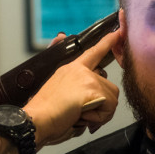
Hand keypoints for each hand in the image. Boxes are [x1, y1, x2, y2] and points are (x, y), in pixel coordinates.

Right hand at [22, 31, 119, 147]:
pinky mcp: (91, 88)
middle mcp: (79, 70)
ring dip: (101, 112)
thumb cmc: (43, 111)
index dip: (107, 42)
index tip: (118, 33)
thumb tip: (65, 59)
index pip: (92, 52)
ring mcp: (87, 78)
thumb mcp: (56, 91)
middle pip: (108, 85)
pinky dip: (100, 118)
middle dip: (102, 103)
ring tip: (80, 115)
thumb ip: (70, 82)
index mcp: (70, 69)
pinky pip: (109, 107)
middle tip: (82, 112)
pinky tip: (83, 116)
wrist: (36, 120)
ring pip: (112, 98)